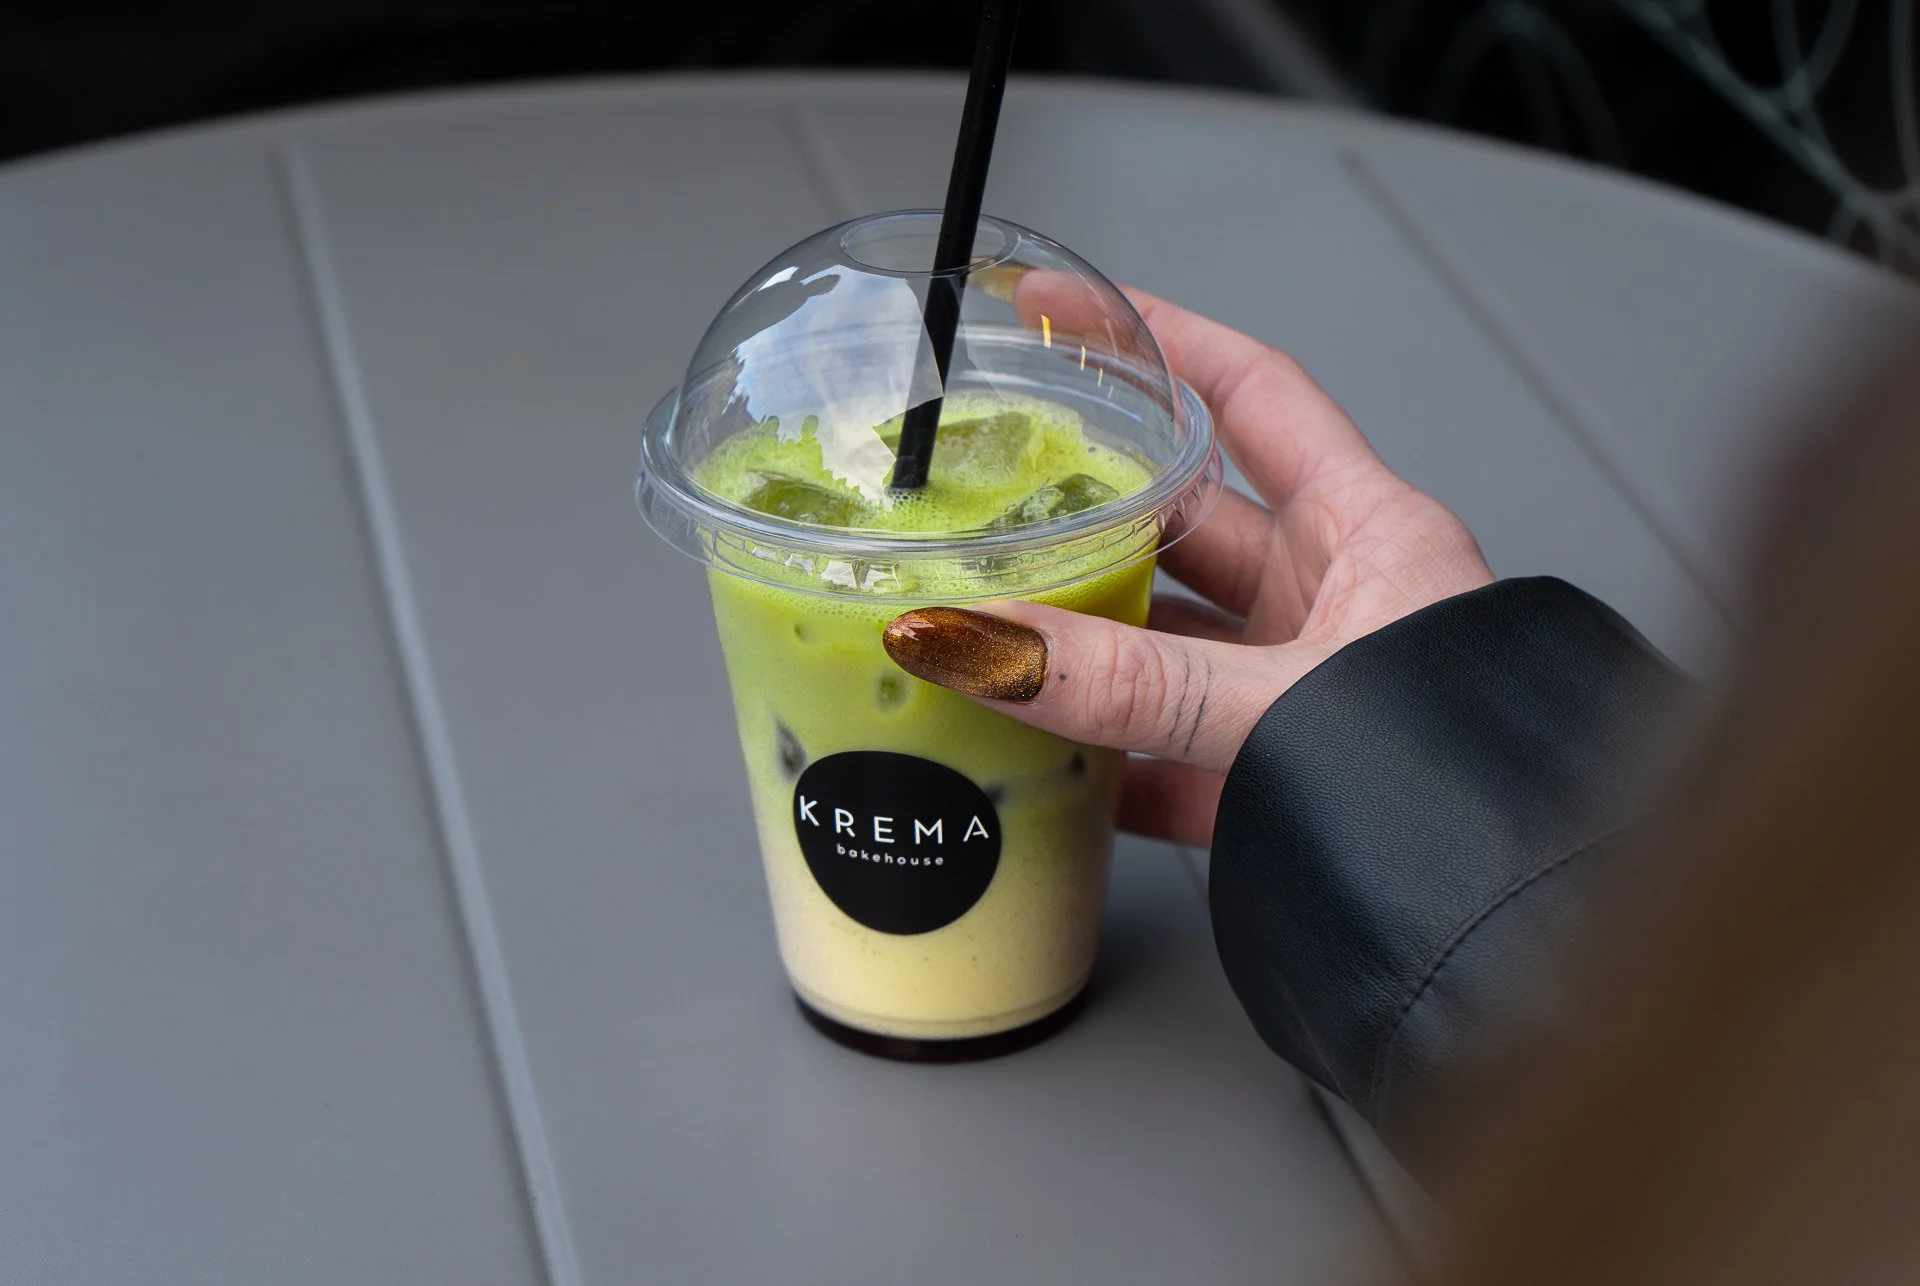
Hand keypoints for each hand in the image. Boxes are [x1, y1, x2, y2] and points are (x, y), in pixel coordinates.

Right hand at [883, 287, 1492, 846]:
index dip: (1159, 338)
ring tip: (991, 633)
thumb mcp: (1287, 704)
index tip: (1071, 309)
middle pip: (1184, 521)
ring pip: (1166, 641)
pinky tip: (1042, 769)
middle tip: (992, 494)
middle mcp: (1335, 599)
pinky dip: (1103, 762)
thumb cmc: (1476, 784)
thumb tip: (984, 641)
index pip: (1249, 394)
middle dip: (1090, 506)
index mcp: (1368, 532)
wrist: (1524, 923)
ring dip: (1085, 646)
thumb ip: (1134, 683)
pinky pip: (1166, 751)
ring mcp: (1301, 688)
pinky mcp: (1275, 779)